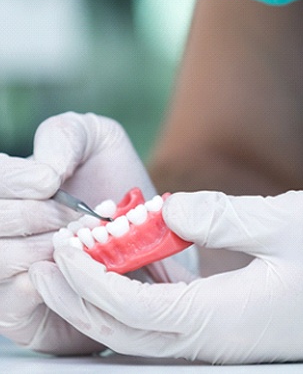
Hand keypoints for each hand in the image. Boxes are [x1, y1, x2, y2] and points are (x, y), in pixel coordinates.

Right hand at [0, 112, 155, 353]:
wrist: (144, 230)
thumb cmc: (116, 182)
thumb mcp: (96, 140)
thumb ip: (64, 137)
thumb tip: (43, 169)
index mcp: (9, 186)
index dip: (12, 179)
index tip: (49, 182)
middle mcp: (2, 227)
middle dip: (40, 215)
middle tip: (82, 217)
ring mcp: (5, 269)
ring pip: (2, 257)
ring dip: (51, 248)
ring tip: (88, 241)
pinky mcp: (18, 310)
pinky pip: (11, 302)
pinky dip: (49, 282)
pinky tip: (79, 267)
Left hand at [30, 190, 302, 362]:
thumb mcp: (291, 221)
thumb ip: (224, 216)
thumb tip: (171, 211)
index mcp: (224, 319)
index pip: (132, 310)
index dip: (90, 280)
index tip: (65, 248)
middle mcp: (214, 341)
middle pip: (125, 332)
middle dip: (79, 298)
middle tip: (50, 261)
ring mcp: (221, 340)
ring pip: (141, 332)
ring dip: (101, 299)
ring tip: (75, 265)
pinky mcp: (229, 330)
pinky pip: (165, 323)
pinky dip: (133, 299)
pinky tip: (127, 273)